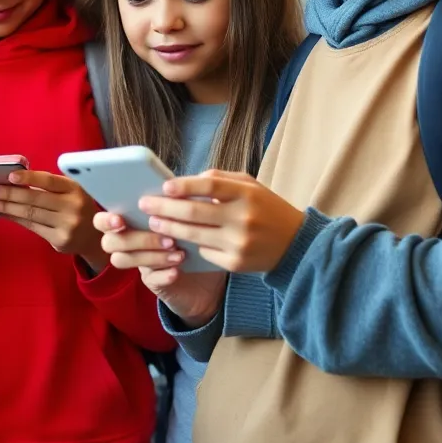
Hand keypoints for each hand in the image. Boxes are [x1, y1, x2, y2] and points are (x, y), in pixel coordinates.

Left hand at [0, 171, 107, 271]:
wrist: (95, 236)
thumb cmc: (76, 205)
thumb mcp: (71, 190)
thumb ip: (51, 185)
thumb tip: (15, 178)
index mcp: (75, 188)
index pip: (49, 181)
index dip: (28, 178)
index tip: (9, 176)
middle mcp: (73, 206)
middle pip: (34, 199)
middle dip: (7, 194)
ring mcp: (67, 225)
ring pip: (30, 214)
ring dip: (5, 207)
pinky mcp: (59, 240)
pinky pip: (32, 227)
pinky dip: (15, 218)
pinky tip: (2, 213)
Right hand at [95, 212, 224, 327]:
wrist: (208, 270)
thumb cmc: (192, 233)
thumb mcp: (184, 214)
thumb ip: (173, 200)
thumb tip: (174, 186)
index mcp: (129, 220)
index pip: (101, 220)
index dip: (105, 221)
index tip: (121, 221)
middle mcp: (126, 242)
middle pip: (110, 242)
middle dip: (138, 239)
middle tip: (168, 240)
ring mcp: (137, 262)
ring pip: (123, 261)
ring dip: (151, 256)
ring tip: (179, 254)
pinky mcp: (151, 281)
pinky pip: (149, 279)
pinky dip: (162, 274)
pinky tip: (177, 271)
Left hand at [139, 169, 304, 273]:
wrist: (296, 245)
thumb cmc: (266, 209)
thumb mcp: (250, 186)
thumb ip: (220, 180)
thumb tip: (185, 181)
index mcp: (247, 194)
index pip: (209, 186)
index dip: (184, 186)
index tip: (164, 187)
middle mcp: (243, 218)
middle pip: (194, 213)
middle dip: (164, 209)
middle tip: (145, 205)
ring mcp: (239, 243)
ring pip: (193, 235)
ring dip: (169, 228)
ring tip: (154, 222)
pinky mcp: (235, 263)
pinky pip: (204, 252)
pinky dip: (192, 245)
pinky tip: (180, 239)